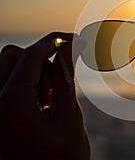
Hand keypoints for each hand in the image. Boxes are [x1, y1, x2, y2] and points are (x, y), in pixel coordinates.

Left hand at [0, 32, 89, 159]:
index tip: (75, 38)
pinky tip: (38, 106)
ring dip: (32, 73)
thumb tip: (72, 44)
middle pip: (13, 55)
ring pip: (8, 65)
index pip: (32, 55)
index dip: (56, 41)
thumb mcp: (69, 113)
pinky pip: (7, 81)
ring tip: (47, 101)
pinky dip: (24, 83)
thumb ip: (67, 74)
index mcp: (10, 104)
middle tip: (56, 85)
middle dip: (40, 60)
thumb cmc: (62, 156)